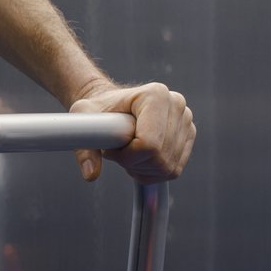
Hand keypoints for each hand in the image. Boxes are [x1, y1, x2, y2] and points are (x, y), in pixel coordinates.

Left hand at [67, 79, 195, 183]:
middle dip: (134, 163)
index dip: (127, 156)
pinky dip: (153, 172)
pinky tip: (139, 160)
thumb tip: (91, 174)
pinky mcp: (188, 135)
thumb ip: (85, 148)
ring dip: (142, 169)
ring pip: (167, 167)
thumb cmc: (99, 109)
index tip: (111, 149)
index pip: (149, 144)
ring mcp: (186, 120)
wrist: (112, 105)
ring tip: (127, 154)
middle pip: (159, 158)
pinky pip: (173, 169)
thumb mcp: (83, 120)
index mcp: (155, 95)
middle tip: (117, 153)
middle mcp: (176, 104)